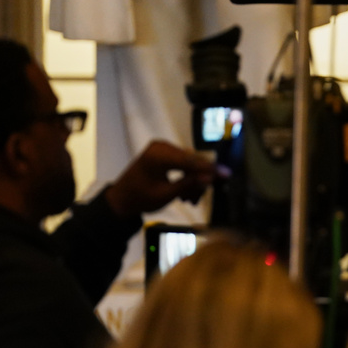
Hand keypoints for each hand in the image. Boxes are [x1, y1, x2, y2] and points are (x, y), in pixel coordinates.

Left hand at [104, 140, 218, 218]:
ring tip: (190, 200)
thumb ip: (188, 184)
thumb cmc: (141, 198)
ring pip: (188, 163)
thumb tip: (210, 178)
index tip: (226, 174)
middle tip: (200, 198)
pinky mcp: (163, 153)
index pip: (190, 161)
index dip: (209, 168)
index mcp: (158, 155)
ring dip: (192, 181)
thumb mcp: (166, 195)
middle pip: (191, 161)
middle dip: (199, 180)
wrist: (122, 199)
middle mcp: (161, 147)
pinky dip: (186, 177)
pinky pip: (181, 163)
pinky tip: (185, 193)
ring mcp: (162, 149)